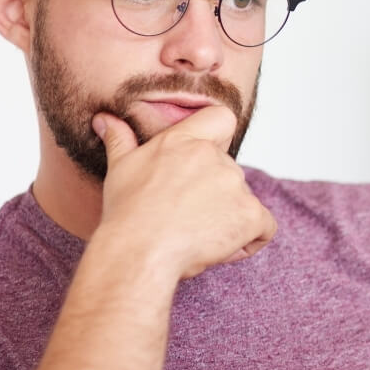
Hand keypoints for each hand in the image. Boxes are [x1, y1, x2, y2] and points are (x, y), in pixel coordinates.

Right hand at [91, 106, 275, 280]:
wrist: (138, 250)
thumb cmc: (127, 213)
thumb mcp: (120, 169)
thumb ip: (120, 139)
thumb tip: (104, 119)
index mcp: (184, 140)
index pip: (221, 119)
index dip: (221, 140)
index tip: (204, 166)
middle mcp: (214, 157)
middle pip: (229, 174)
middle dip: (214, 197)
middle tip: (184, 219)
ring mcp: (235, 184)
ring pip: (244, 203)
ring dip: (227, 221)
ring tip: (194, 237)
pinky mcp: (250, 214)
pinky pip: (264, 227)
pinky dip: (249, 240)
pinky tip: (221, 249)